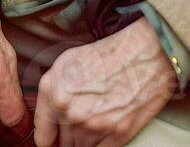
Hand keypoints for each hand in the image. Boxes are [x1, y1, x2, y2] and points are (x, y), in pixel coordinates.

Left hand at [34, 16, 176, 145]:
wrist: (147, 52)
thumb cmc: (109, 53)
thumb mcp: (69, 61)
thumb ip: (52, 92)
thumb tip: (48, 119)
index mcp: (54, 91)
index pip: (42, 136)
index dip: (49, 136)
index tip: (55, 136)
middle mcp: (70, 111)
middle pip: (63, 144)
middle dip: (70, 134)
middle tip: (85, 115)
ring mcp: (93, 125)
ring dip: (87, 138)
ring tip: (99, 116)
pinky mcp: (116, 135)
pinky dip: (102, 143)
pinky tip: (108, 124)